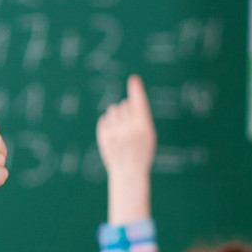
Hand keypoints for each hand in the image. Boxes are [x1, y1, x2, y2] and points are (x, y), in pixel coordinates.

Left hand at [97, 75, 156, 224]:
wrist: (129, 172)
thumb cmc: (141, 151)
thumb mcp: (148, 134)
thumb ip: (139, 117)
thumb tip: (125, 102)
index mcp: (144, 127)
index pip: (139, 103)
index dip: (136, 90)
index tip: (133, 79)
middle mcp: (130, 128)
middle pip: (124, 105)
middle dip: (126, 111)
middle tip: (129, 125)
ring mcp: (116, 132)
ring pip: (113, 110)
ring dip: (116, 115)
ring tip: (121, 129)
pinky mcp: (104, 136)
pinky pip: (104, 119)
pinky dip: (108, 124)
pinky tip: (113, 135)